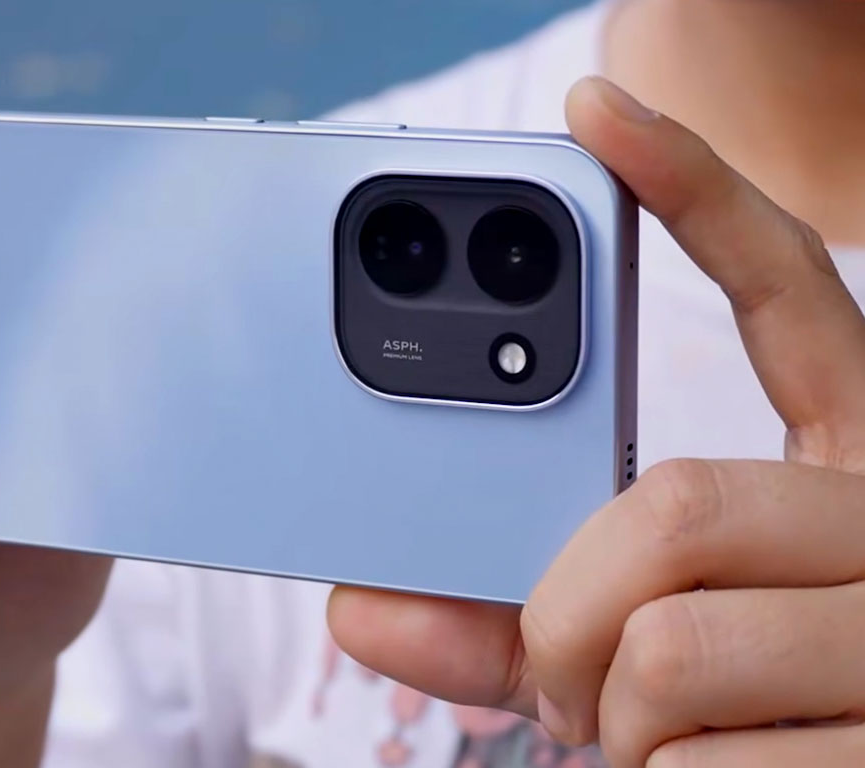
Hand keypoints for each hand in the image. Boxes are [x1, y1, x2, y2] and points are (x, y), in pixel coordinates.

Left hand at [328, 76, 864, 767]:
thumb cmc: (726, 717)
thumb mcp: (618, 653)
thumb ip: (503, 615)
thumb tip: (356, 607)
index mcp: (844, 466)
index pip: (789, 291)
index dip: (697, 192)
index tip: (596, 111)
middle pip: (672, 502)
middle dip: (563, 608)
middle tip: (569, 666)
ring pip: (669, 641)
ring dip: (603, 712)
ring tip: (639, 734)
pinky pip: (695, 757)